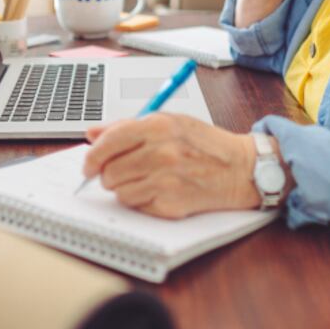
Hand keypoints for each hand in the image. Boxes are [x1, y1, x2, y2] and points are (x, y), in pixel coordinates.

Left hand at [82, 113, 260, 218]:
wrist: (240, 168)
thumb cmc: (206, 145)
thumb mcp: (170, 123)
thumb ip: (128, 126)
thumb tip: (92, 133)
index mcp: (158, 126)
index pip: (108, 143)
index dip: (92, 157)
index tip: (89, 165)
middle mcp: (161, 152)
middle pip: (109, 171)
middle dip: (109, 175)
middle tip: (123, 173)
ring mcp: (166, 179)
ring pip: (119, 191)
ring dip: (126, 189)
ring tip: (146, 180)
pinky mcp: (171, 203)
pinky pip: (136, 205)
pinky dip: (142, 201)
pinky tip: (159, 190)